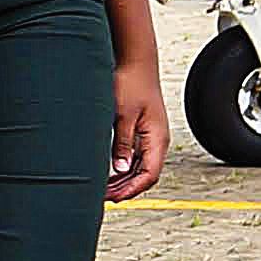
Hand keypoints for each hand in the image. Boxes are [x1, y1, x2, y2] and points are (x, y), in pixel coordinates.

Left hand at [107, 52, 168, 201]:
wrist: (136, 62)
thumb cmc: (131, 83)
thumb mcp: (122, 115)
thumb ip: (122, 143)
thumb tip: (121, 169)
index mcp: (157, 138)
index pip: (149, 175)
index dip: (131, 190)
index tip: (114, 198)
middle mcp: (157, 139)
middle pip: (146, 175)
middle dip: (126, 189)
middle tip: (103, 198)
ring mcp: (151, 136)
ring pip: (141, 168)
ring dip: (124, 181)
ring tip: (104, 190)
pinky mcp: (143, 131)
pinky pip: (137, 157)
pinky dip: (124, 169)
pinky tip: (110, 174)